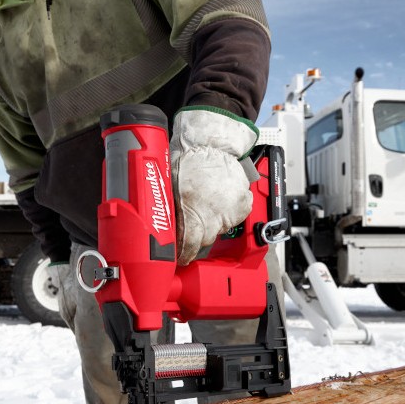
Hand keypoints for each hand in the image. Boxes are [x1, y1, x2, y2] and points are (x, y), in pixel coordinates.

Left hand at [170, 107, 257, 264]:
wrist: (213, 144)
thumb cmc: (188, 162)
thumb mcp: (170, 188)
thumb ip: (169, 213)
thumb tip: (161, 233)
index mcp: (193, 212)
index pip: (189, 245)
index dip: (183, 254)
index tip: (180, 259)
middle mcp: (214, 215)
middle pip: (204, 239)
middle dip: (195, 237)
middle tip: (188, 229)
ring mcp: (231, 211)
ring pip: (218, 229)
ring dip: (210, 224)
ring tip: (203, 207)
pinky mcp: (243, 206)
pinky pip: (231, 219)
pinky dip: (224, 215)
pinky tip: (216, 203)